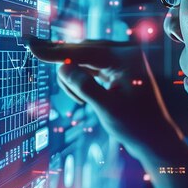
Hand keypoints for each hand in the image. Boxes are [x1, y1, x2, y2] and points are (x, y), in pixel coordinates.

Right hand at [29, 38, 187, 187]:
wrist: (155, 140)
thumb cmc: (136, 127)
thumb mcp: (108, 109)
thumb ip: (85, 87)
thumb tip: (63, 68)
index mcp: (127, 57)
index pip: (84, 50)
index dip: (56, 50)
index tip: (32, 47)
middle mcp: (125, 52)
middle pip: (82, 50)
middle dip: (65, 65)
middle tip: (32, 49)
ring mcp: (122, 59)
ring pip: (84, 58)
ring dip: (74, 77)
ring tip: (82, 103)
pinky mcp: (118, 68)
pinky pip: (90, 65)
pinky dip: (81, 78)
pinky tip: (81, 95)